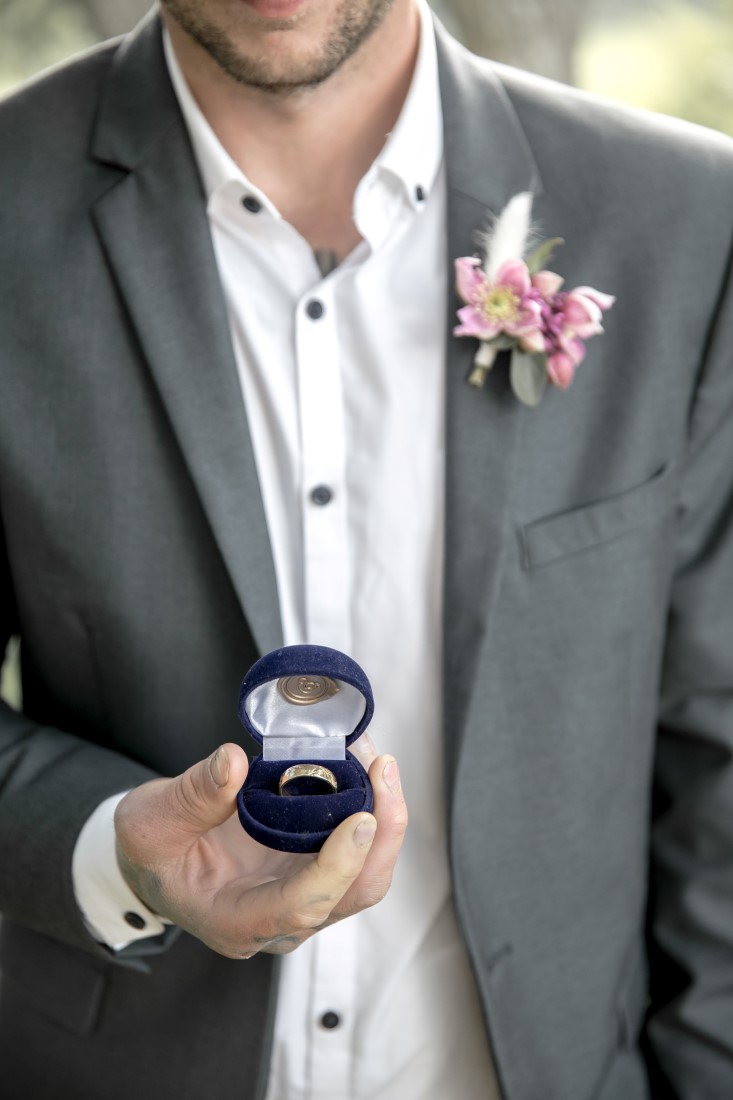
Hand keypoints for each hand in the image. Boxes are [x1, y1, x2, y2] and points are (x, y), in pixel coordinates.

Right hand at [113, 736, 406, 958]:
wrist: (156, 858)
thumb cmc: (153, 850)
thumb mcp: (151, 821)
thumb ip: (191, 797)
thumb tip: (232, 763)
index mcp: (236, 920)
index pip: (302, 907)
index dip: (338, 865)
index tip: (361, 819)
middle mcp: (280, 921)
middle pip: (352, 893)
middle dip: (381, 834)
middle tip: (381, 768)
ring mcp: (302, 896)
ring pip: (365, 874)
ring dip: (383, 819)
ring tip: (376, 760)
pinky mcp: (313, 869)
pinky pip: (356, 850)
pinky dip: (368, 809)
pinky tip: (360, 766)